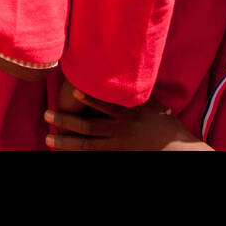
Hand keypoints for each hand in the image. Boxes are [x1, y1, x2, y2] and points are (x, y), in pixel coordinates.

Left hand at [45, 91, 207, 150]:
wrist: (178, 151)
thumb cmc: (164, 124)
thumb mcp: (151, 104)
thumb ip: (134, 92)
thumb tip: (122, 69)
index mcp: (127, 115)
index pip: (106, 105)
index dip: (90, 99)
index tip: (74, 91)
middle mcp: (120, 131)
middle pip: (88, 128)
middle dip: (65, 122)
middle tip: (47, 115)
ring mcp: (118, 147)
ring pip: (87, 146)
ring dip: (66, 142)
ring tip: (49, 138)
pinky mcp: (118, 156)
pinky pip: (95, 155)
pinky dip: (81, 153)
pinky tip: (66, 153)